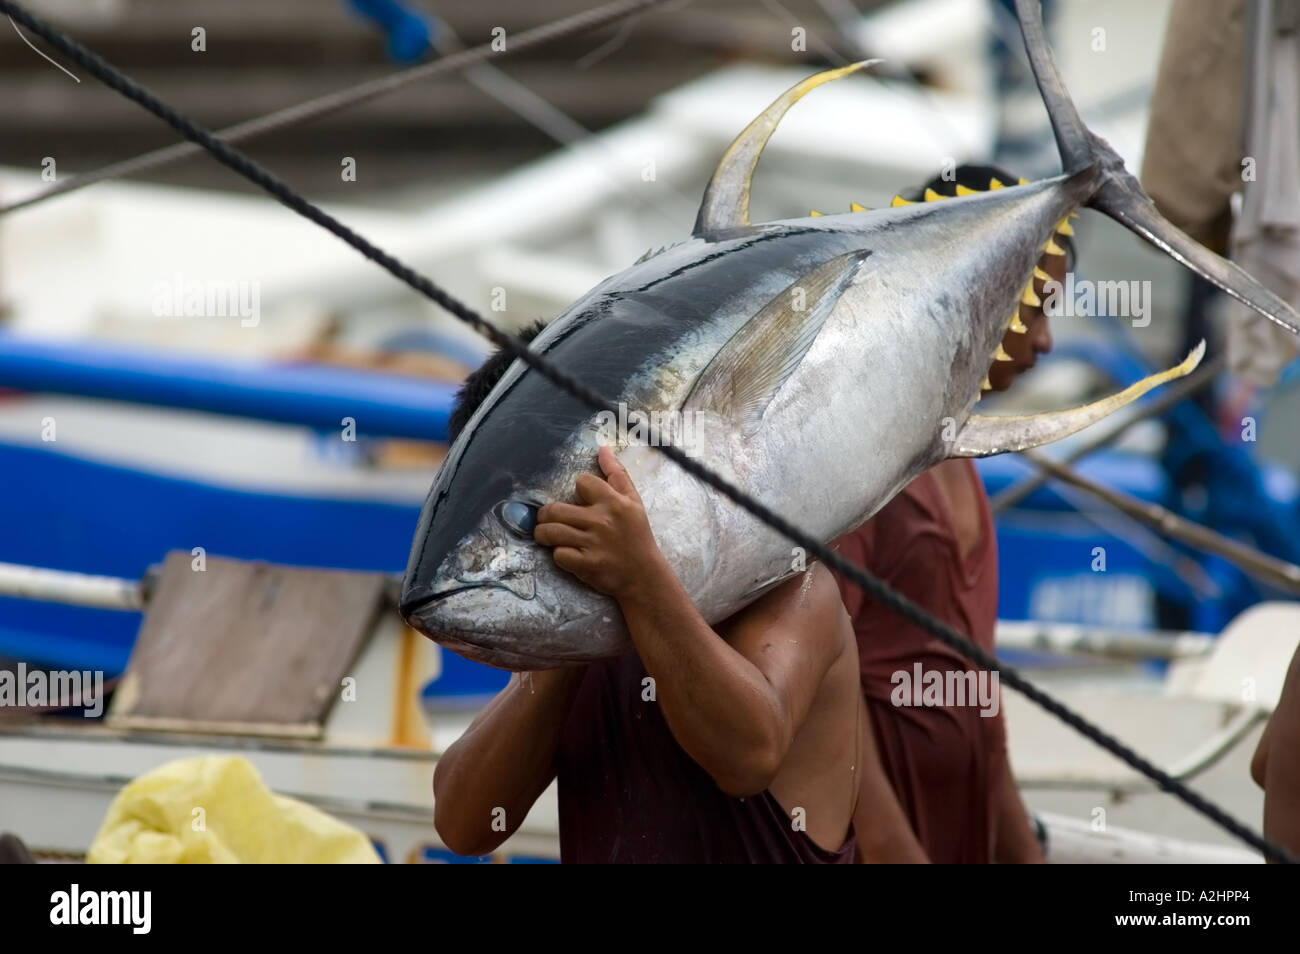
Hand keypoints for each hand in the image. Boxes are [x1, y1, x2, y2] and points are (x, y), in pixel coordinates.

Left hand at [534, 445, 662, 600]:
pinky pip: (558, 555)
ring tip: (548, 535)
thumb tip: (603, 448)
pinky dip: (558, 554)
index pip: (581, 482)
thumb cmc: (637, 536)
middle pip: (555, 509)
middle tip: (548, 519)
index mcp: (613, 502)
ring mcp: (592, 544)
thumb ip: (617, 474)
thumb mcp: (634, 502)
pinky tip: (566, 553)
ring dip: (544, 534)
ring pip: (550, 531)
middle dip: (546, 515)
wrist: (644, 575)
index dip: (578, 490)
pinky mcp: (586, 565)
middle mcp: (601, 521)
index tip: (582, 501)